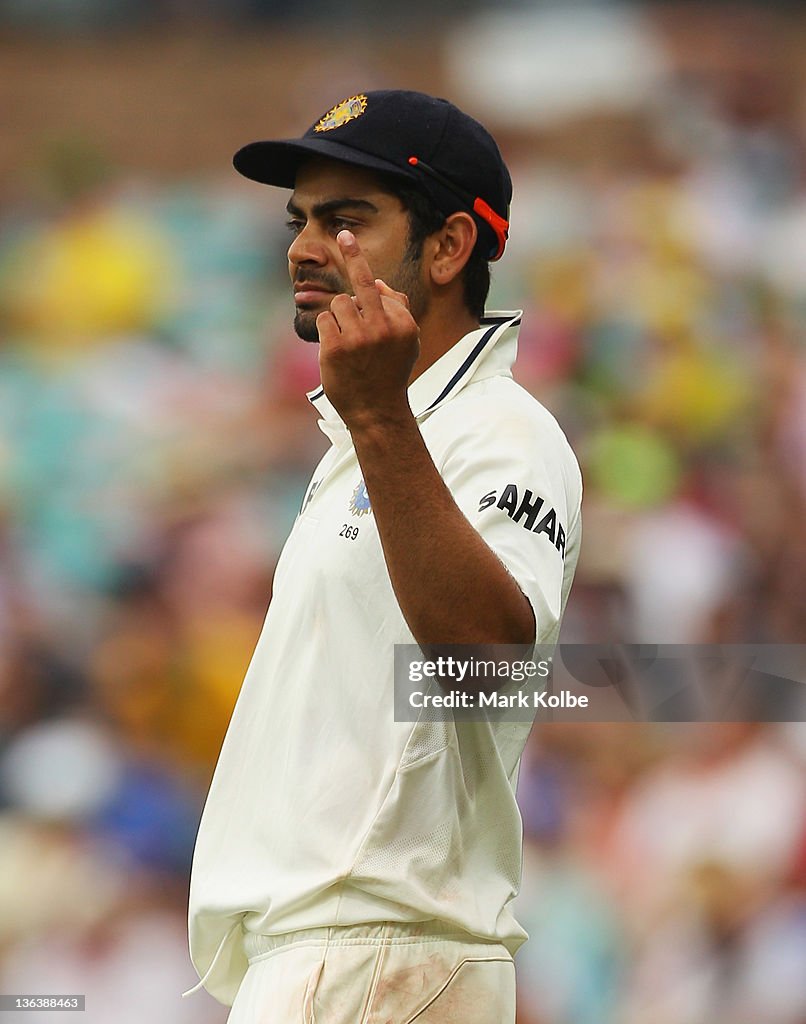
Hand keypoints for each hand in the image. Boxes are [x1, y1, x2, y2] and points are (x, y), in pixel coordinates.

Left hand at [316, 230, 419, 429]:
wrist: (377, 411)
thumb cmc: (389, 372)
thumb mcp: (407, 342)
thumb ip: (398, 310)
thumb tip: (378, 281)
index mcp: (403, 323)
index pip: (378, 287)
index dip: (361, 269)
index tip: (347, 236)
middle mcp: (384, 326)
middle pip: (361, 285)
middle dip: (353, 255)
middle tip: (344, 235)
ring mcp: (359, 337)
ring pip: (339, 304)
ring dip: (339, 318)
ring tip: (348, 343)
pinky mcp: (336, 347)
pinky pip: (325, 320)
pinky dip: (326, 332)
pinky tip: (336, 351)